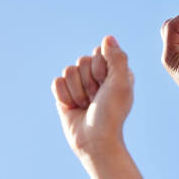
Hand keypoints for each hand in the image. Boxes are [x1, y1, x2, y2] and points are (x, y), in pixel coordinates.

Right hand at [51, 35, 133, 156]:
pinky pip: (57, 82)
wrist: (94, 140)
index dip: (100, 68)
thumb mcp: (121, 84)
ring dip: (77, 92)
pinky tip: (75, 108)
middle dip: (88, 82)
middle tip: (97, 99)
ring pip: (68, 71)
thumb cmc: (111, 114)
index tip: (108, 86)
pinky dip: (65, 96)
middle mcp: (97, 75)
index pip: (98, 51)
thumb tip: (108, 38)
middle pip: (82, 60)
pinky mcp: (65, 94)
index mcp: (114, 70)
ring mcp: (80, 84)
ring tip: (87, 105)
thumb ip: (117, 58)